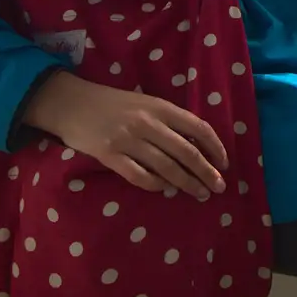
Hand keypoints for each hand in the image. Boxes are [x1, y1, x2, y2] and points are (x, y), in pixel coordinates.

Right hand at [22, 71, 228, 199]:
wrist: (72, 103)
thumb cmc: (113, 103)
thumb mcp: (145, 103)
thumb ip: (168, 121)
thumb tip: (195, 147)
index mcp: (160, 107)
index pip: (198, 127)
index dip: (215, 147)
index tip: (224, 163)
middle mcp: (147, 123)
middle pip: (186, 152)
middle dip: (206, 172)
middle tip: (218, 187)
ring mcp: (128, 140)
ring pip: (167, 167)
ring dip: (187, 183)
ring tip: (199, 194)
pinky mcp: (110, 156)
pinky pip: (139, 176)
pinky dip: (156, 185)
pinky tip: (166, 190)